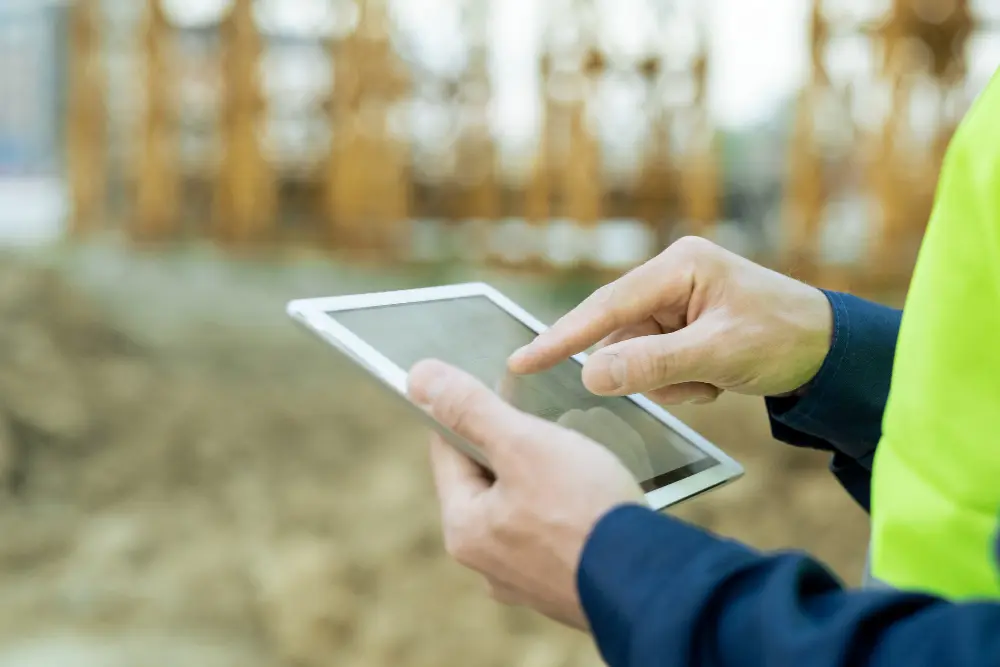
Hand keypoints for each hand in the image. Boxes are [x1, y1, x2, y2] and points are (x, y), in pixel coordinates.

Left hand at [408, 359, 645, 629]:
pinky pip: (553, 534)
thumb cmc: (586, 511)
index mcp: (464, 529)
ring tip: (576, 458)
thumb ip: (470, 408)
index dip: (470, 411)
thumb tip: (419, 378)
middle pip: (486, 480)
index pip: (448, 450)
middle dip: (511, 447)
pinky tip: (594, 497)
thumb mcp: (523, 444)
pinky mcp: (563, 587)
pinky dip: (567, 510)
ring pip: (522, 507)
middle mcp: (486, 563)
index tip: (499, 389)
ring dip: (542, 478)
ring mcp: (526, 580)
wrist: (654, 583)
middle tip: (546, 425)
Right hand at [508, 236, 832, 404]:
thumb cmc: (783, 338)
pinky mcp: (680, 327)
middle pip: (621, 337)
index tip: (523, 361)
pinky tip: (715, 379)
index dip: (563, 337)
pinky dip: (680, 383)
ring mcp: (674, 304)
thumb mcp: (719, 353)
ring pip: (636, 358)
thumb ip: (652, 364)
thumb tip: (590, 374)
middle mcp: (670, 279)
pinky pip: (655, 365)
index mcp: (679, 266)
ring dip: (670, 381)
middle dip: (651, 369)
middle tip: (694, 381)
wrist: (831, 352)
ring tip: (714, 379)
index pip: (607, 306)